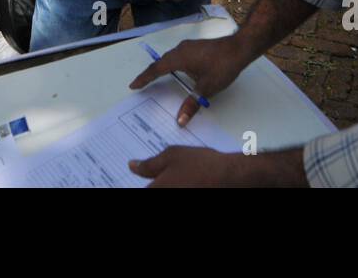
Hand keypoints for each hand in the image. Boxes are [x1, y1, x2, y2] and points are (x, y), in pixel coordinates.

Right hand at [129, 34, 252, 124]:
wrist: (239, 48)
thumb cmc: (222, 67)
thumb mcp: (207, 88)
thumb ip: (192, 104)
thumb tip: (179, 121)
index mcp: (179, 58)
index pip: (156, 69)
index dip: (144, 78)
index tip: (133, 85)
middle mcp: (181, 50)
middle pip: (161, 62)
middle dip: (150, 73)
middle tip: (140, 84)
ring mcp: (189, 47)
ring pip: (169, 58)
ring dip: (161, 68)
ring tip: (154, 78)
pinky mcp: (196, 47)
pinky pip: (177, 56)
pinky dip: (171, 64)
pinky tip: (176, 70)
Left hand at [129, 146, 307, 186]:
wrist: (231, 177)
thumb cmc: (201, 164)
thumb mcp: (172, 156)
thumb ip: (149, 164)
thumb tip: (132, 166)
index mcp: (155, 191)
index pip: (138, 190)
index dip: (130, 184)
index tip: (125, 181)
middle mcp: (164, 198)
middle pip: (151, 192)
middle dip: (152, 184)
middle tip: (159, 176)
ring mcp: (178, 200)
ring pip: (164, 193)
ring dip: (165, 186)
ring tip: (177, 177)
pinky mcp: (191, 201)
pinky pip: (177, 192)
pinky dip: (177, 187)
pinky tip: (182, 182)